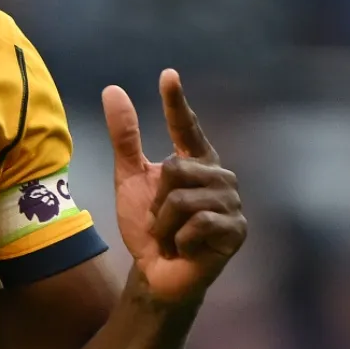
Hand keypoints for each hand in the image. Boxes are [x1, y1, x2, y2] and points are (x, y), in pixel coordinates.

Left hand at [103, 70, 246, 304]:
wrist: (155, 273)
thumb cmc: (148, 227)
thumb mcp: (128, 180)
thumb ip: (125, 138)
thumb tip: (113, 90)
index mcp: (196, 161)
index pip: (186, 127)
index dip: (176, 102)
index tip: (168, 75)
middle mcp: (219, 176)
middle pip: (176, 170)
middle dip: (156, 202)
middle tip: (160, 222)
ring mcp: (232, 203)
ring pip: (183, 200)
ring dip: (164, 225)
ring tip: (171, 236)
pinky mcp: (237, 230)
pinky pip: (197, 224)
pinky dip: (179, 239)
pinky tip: (185, 248)